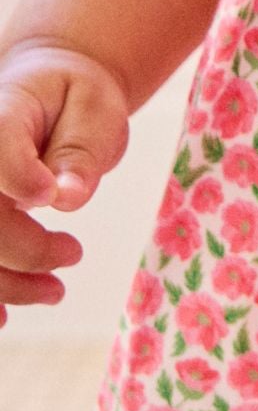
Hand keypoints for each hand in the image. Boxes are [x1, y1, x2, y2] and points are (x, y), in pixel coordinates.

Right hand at [0, 39, 129, 324]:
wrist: (45, 93)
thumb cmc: (75, 99)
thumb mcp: (96, 109)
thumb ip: (81, 150)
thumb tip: (66, 198)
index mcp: (0, 111)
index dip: (20, 177)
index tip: (55, 197)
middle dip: (23, 249)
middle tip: (73, 254)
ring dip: (4, 283)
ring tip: (54, 291)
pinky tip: (3, 317)